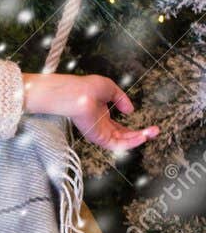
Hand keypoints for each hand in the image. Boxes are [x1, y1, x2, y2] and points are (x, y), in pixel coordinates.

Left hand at [21, 72, 158, 152]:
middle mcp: (101, 126)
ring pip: (123, 142)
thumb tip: (130, 109)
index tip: (148, 127)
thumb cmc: (86, 88)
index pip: (120, 128)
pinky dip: (132, 142)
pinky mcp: (99, 137)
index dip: (134, 129)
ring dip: (140, 139)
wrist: (77, 93)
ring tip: (152, 133)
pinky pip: (118, 145)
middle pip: (124, 136)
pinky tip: (143, 137)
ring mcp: (100, 132)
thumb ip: (122, 99)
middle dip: (141, 135)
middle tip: (154, 131)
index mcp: (101, 116)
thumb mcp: (110, 89)